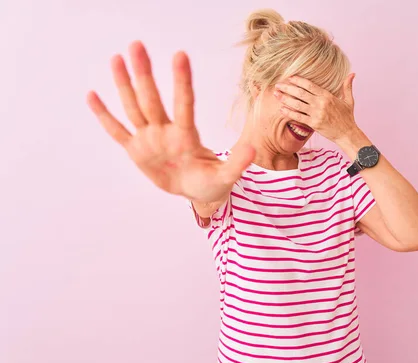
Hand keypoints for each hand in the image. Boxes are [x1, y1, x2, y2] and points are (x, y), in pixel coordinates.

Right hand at [87, 41, 254, 205]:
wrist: (197, 191)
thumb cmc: (211, 182)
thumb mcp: (225, 177)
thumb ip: (236, 163)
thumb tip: (254, 150)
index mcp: (186, 136)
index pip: (184, 105)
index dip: (182, 82)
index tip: (180, 55)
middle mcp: (165, 132)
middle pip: (152, 99)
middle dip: (145, 74)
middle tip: (137, 45)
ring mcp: (149, 139)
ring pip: (134, 107)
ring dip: (124, 85)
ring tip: (117, 58)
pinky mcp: (136, 150)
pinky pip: (117, 131)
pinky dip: (105, 116)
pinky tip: (93, 96)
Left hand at [273, 74, 358, 142]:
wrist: (347, 134)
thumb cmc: (347, 117)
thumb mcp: (349, 100)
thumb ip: (347, 86)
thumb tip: (352, 74)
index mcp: (327, 96)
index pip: (309, 85)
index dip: (298, 80)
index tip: (289, 78)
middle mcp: (321, 103)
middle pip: (300, 93)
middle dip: (287, 88)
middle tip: (278, 85)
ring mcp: (316, 114)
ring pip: (297, 104)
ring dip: (285, 99)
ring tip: (276, 95)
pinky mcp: (313, 124)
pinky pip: (298, 117)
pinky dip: (289, 113)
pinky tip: (281, 109)